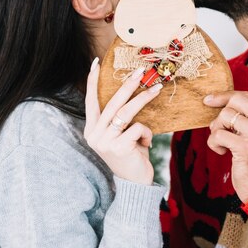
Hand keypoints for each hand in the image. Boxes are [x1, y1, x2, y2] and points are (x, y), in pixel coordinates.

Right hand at [85, 59, 162, 185]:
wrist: (135, 184)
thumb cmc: (131, 155)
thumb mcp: (121, 135)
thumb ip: (119, 119)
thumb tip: (131, 90)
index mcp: (91, 129)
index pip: (90, 100)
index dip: (92, 81)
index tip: (96, 63)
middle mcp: (94, 135)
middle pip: (112, 102)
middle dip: (128, 84)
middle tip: (140, 71)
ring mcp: (105, 141)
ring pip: (126, 112)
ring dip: (144, 98)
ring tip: (157, 89)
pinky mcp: (118, 147)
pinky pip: (138, 128)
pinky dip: (147, 134)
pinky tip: (146, 144)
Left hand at [205, 91, 247, 202]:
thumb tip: (218, 100)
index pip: (247, 96)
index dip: (225, 96)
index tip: (210, 100)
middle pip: (236, 101)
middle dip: (220, 112)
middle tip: (218, 127)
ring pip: (225, 116)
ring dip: (216, 130)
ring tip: (222, 143)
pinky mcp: (246, 147)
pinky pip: (218, 134)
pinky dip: (214, 143)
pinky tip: (222, 152)